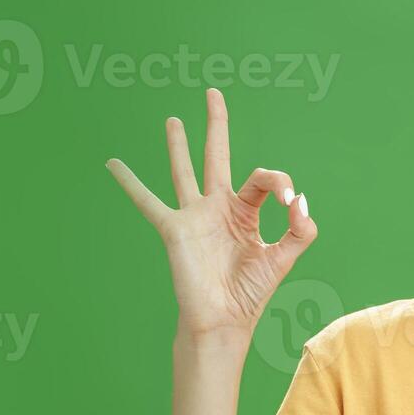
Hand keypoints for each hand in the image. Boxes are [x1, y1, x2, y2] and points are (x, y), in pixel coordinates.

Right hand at [106, 88, 317, 340]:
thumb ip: (300, 230)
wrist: (222, 320)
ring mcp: (194, 216)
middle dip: (216, 125)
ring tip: (174, 120)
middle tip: (213, 93)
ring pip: (184, 170)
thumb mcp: (284, 259)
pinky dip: (129, 182)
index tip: (291, 205)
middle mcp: (218, 208)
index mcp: (247, 212)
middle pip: (217, 156)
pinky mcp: (173, 228)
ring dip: (179, 144)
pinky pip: (147, 201)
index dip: (281, 184)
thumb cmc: (250, 294)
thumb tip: (300, 200)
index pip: (264, 179)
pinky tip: (113, 163)